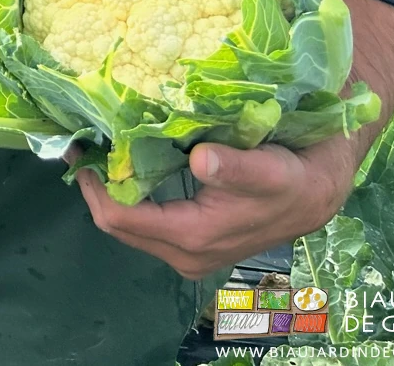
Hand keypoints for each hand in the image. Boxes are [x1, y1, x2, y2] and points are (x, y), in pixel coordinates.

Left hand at [74, 137, 357, 280]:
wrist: (315, 194)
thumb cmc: (290, 178)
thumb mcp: (269, 169)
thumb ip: (236, 168)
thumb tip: (201, 160)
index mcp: (193, 236)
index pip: (120, 219)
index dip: (94, 186)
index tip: (78, 148)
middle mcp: (184, 252)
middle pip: (117, 224)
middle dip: (96, 186)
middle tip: (80, 141)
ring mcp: (186, 250)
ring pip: (129, 223)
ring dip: (111, 189)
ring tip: (97, 145)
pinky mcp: (191, 240)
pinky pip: (145, 220)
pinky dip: (129, 193)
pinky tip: (125, 160)